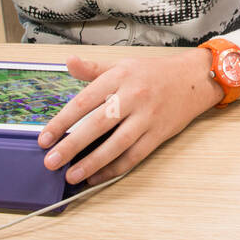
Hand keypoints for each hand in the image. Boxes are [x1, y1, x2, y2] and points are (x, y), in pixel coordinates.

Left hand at [38, 51, 222, 185]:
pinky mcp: (159, 133)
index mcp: (120, 77)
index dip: (62, 122)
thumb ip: (93, 69)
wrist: (194, 78)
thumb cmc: (155, 73)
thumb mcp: (123, 64)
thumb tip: (69, 63)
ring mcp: (147, 117)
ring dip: (92, 163)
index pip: (84, 101)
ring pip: (116, 144)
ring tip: (71, 175)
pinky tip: (96, 176)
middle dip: (71, 145)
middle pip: (97, 124)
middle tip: (51, 161)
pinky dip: (114, 169)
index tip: (45, 138)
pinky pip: (134, 155)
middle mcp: (133, 96)